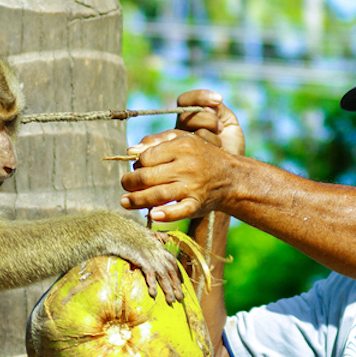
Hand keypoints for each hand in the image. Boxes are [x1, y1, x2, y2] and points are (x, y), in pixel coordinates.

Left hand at [120, 91, 245, 221]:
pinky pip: (180, 211)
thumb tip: (130, 151)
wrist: (231, 177)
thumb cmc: (201, 156)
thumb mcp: (183, 141)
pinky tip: (152, 215)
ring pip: (158, 194)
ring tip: (125, 202)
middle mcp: (187, 165)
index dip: (136, 164)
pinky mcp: (197, 204)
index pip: (147, 157)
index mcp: (181, 146)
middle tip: (124, 185)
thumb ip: (157, 143)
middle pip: (148, 176)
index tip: (136, 169)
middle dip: (130, 182)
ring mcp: (192, 186)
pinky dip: (166, 215)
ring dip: (137, 200)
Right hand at [171, 89, 245, 155]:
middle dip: (207, 117)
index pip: (185, 100)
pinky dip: (208, 142)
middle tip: (220, 126)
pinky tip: (218, 148)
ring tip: (220, 138)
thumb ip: (218, 109)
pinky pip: (189, 142)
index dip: (199, 97)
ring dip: (207, 129)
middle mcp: (180, 127)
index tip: (219, 100)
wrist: (233, 169)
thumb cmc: (230, 144)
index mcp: (189, 116)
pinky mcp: (181, 155)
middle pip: (185, 114)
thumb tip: (210, 106)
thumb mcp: (228, 121)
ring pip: (186, 127)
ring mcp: (179, 141)